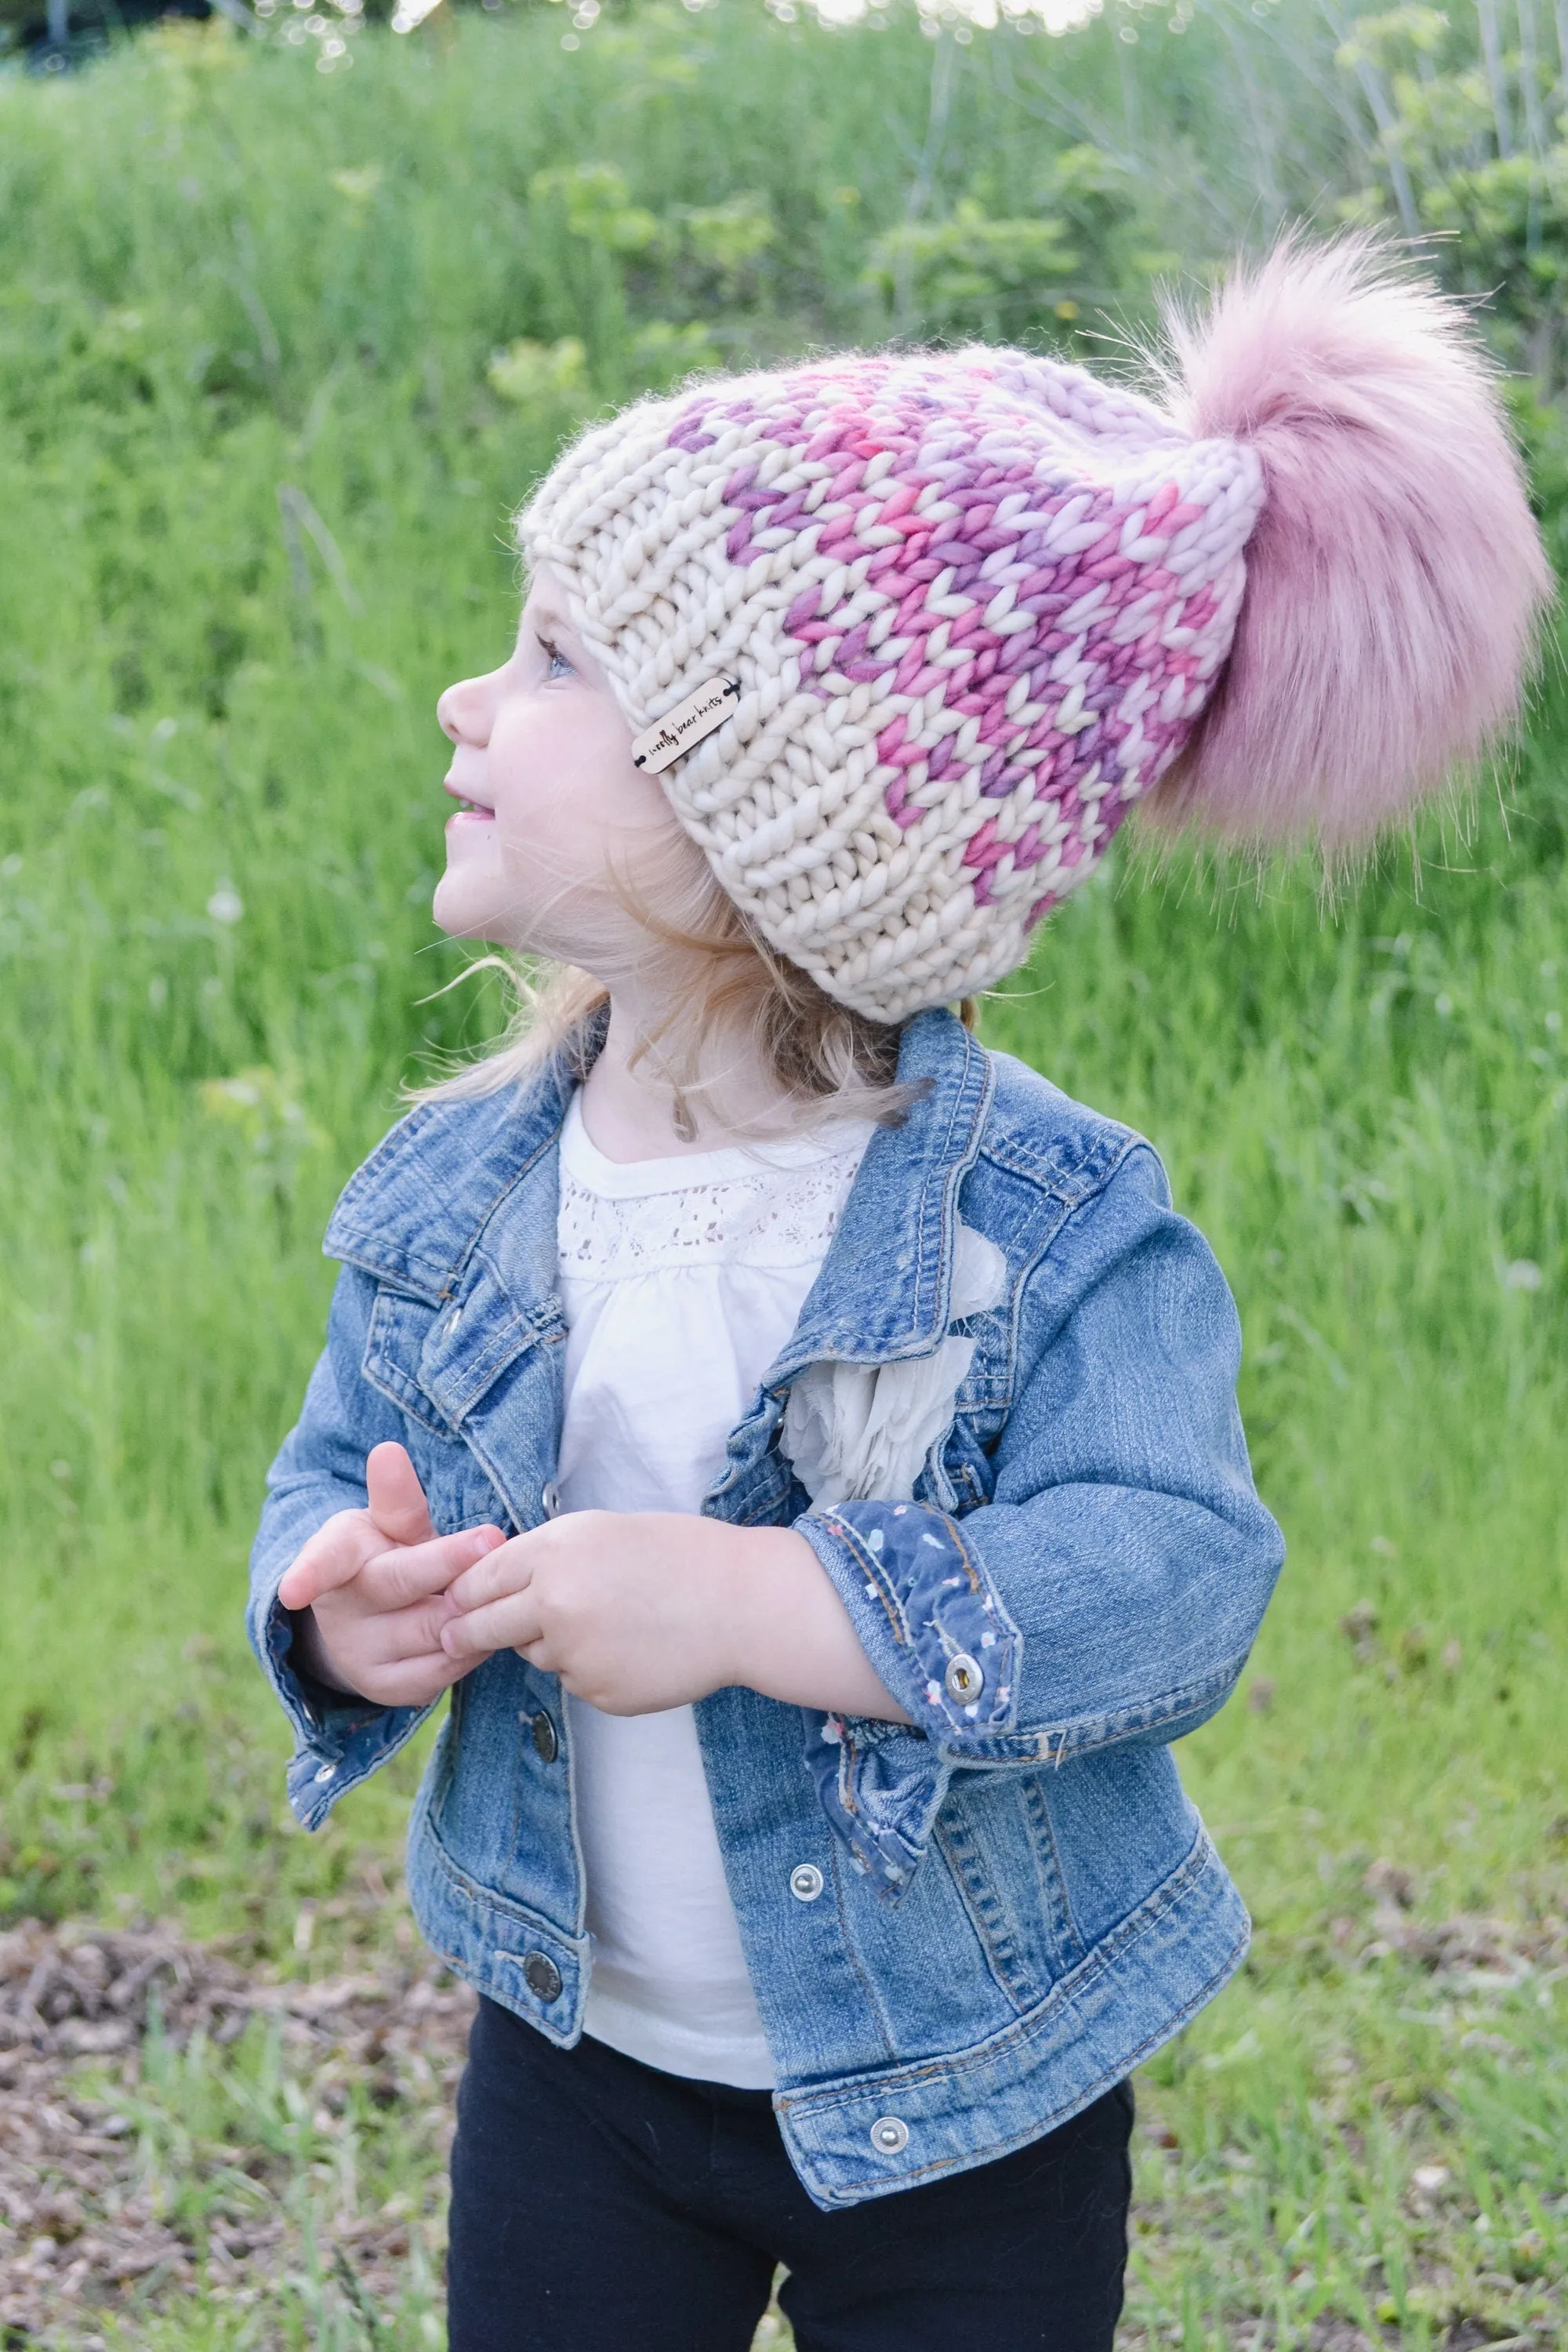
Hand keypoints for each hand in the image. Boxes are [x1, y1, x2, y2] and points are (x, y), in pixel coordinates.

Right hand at [276, 1442, 505, 1708]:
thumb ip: (396, 1497)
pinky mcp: (386, 1688)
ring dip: (471, 1606)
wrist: (375, 1619)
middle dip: (445, 1562)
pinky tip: (487, 1626)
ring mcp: (359, 1653)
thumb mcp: (388, 1523)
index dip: (309, 1574)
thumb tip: (388, 1452)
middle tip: (490, 1538)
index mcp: (335, 1556)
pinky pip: (441, 1670)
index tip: (293, 1590)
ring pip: (431, 1629)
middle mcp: (340, 1608)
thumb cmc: (388, 1554)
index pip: (323, 1561)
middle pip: (399, 1584)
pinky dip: (471, 1647)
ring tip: (501, 1582)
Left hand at [440, 1511, 911, 1722]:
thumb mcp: (604, 1531)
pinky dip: (592, 1669)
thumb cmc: (681, 1556)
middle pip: (484, 1627)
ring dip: (551, 1644)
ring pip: (534, 1655)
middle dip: (467, 1632)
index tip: (452, 1604)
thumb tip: (496, 1583)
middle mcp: (553, 1603)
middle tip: (452, 1637)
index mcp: (555, 1551)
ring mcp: (574, 1653)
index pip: (479, 1579)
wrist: (742, 1603)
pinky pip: (574, 1681)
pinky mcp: (597, 1692)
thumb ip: (548, 1556)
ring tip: (610, 1622)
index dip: (462, 1593)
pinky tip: (633, 1648)